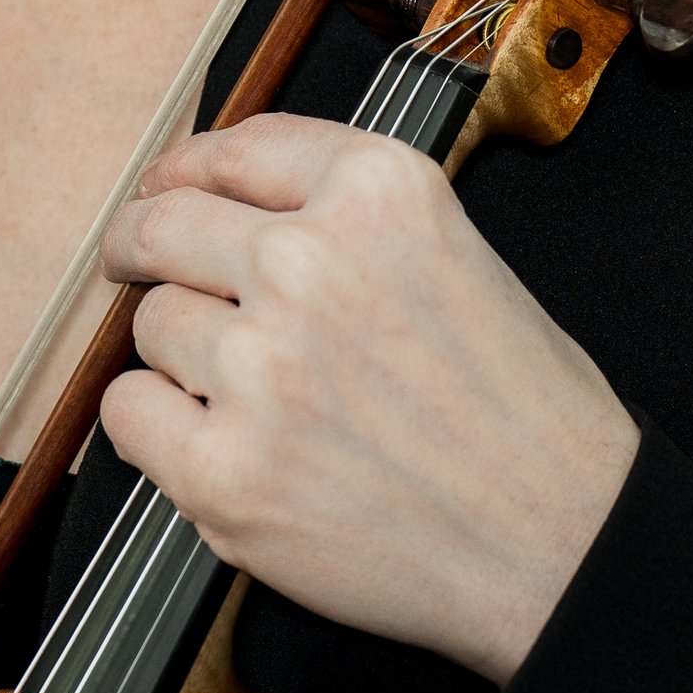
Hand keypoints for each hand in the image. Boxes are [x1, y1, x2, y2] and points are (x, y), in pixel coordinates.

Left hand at [95, 114, 637, 684]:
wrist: (563, 545)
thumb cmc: (525, 414)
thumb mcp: (458, 253)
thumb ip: (348, 217)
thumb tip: (220, 202)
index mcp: (379, 192)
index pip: (238, 148)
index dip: (187, 168)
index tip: (167, 186)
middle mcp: (310, 261)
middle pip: (165, 225)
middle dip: (140, 243)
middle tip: (135, 263)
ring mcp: (261, 367)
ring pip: (153, 327)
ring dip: (183, 356)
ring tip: (256, 400)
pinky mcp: (226, 469)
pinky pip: (129, 414)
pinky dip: (156, 429)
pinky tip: (214, 444)